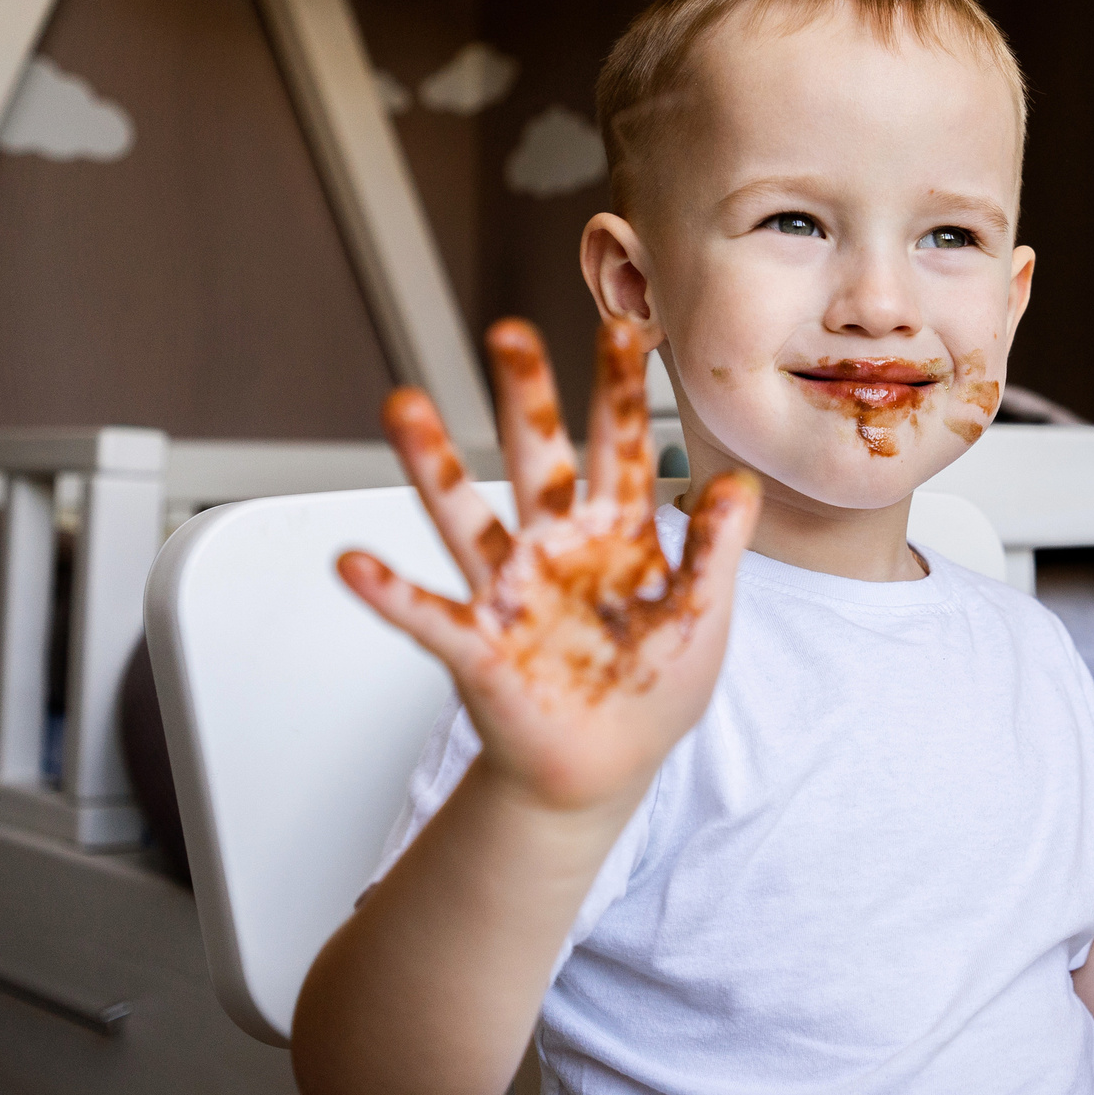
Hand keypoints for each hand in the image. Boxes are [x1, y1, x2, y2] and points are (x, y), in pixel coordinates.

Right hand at [337, 318, 760, 810]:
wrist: (607, 767)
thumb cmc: (656, 686)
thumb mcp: (703, 613)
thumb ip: (715, 549)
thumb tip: (739, 482)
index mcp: (617, 530)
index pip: (621, 445)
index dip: (618, 390)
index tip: (619, 327)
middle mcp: (555, 545)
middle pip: (538, 458)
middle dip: (523, 397)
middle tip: (509, 332)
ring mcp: (511, 591)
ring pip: (467, 516)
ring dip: (434, 464)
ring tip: (402, 405)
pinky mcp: (479, 647)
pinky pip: (428, 614)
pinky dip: (390, 593)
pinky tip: (353, 564)